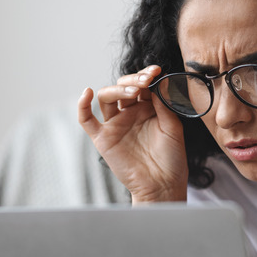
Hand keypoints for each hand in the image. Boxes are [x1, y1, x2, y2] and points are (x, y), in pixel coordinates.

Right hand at [78, 65, 188, 202]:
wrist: (163, 185)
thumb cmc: (172, 159)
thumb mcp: (173, 127)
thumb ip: (165, 104)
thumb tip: (161, 79)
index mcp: (148, 108)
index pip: (142, 84)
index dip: (147, 76)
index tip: (155, 71)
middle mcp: (130, 113)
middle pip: (123, 87)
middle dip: (134, 80)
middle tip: (146, 81)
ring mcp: (115, 125)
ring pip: (107, 97)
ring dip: (117, 89)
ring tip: (133, 92)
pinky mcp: (103, 138)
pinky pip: (86, 120)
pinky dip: (82, 105)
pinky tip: (86, 93)